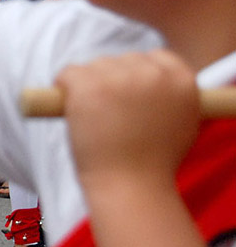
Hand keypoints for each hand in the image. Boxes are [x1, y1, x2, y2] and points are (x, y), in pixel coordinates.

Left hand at [55, 51, 199, 190]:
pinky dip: (63, 89)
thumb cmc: (153, 165)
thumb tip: (156, 82)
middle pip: (121, 61)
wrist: (131, 188)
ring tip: (96, 123)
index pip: (156, 57)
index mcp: (182, 80)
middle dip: (110, 82)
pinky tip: (70, 110)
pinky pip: (68, 74)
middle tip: (108, 118)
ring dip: (87, 88)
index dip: (137, 74)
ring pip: (93, 68)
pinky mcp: (89, 85)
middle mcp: (154, 74)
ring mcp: (120, 77)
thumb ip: (171, 97)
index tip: (127, 95)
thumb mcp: (180, 125)